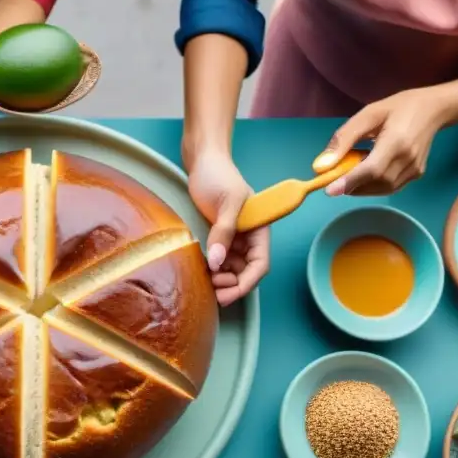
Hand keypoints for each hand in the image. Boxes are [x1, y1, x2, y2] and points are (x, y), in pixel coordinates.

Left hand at [185, 145, 269, 305]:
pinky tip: (198, 272)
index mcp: (259, 232)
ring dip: (218, 281)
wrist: (202, 163)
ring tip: (202, 279)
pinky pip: (215, 264)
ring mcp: (231, 242)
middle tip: (210, 288)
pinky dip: (209, 272)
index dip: (246, 284)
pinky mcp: (215, 241)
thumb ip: (224, 231)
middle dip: (230, 286)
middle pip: (244, 274)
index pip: (259, 265)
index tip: (227, 295)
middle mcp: (247, 241)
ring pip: (229, 272)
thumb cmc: (220, 176)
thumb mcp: (227, 201)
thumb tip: (216, 262)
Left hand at [315, 88, 446, 196]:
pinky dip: (373, 185)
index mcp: (397, 141)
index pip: (371, 169)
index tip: (328, 190)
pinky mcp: (417, 174)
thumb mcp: (367, 115)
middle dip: (351, 185)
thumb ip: (344, 139)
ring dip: (361, 186)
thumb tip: (322, 165)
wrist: (435, 109)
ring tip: (351, 173)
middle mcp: (409, 159)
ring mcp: (415, 169)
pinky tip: (367, 173)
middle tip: (335, 178)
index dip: (349, 182)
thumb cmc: (398, 107)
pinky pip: (390, 187)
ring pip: (382, 188)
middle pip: (375, 182)